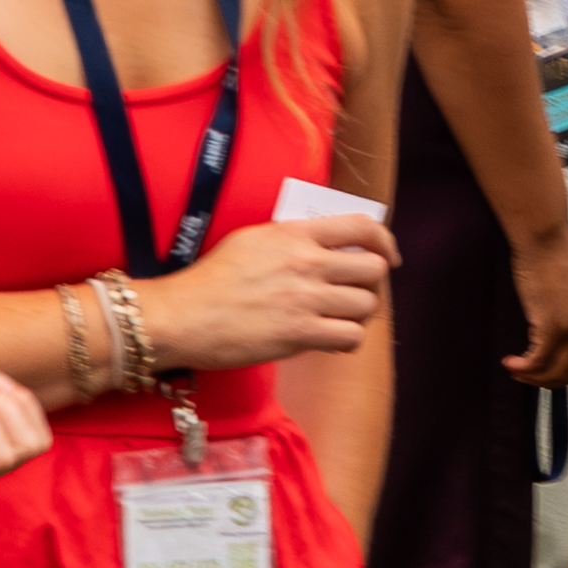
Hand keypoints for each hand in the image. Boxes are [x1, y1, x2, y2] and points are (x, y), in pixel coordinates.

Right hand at [152, 205, 396, 373]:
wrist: (180, 317)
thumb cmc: (210, 281)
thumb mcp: (251, 240)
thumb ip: (291, 238)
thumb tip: (324, 244)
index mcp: (294, 234)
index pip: (361, 227)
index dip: (384, 242)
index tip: (387, 256)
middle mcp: (305, 263)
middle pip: (374, 269)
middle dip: (372, 284)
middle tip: (357, 294)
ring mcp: (304, 299)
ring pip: (367, 305)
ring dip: (360, 315)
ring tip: (341, 318)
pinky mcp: (298, 334)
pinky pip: (350, 337)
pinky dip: (346, 341)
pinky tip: (329, 340)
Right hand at [501, 214, 567, 389]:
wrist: (545, 236)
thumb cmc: (555, 258)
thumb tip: (562, 348)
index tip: (551, 374)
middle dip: (549, 379)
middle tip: (528, 374)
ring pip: (556, 372)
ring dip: (533, 377)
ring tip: (517, 370)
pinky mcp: (553, 325)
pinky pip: (537, 361)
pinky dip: (522, 368)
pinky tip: (510, 363)